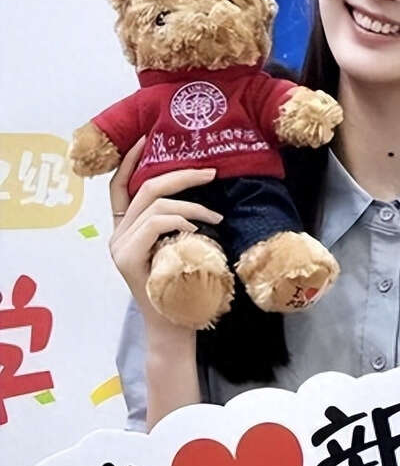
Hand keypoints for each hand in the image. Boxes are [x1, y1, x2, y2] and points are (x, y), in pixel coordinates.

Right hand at [108, 138, 222, 333]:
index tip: (150, 137)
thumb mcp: (183, 245)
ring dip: (192, 204)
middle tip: (211, 171)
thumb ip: (179, 221)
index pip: (120, 185)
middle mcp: (117, 235)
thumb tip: (204, 188)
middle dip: (180, 174)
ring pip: (153, 204)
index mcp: (126, 228)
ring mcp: (119, 247)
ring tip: (216, 217)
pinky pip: (154, 224)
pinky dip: (180, 219)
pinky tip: (199, 229)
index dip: (132, 159)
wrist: (176, 328)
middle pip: (144, 187)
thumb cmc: (186, 285)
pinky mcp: (127, 260)